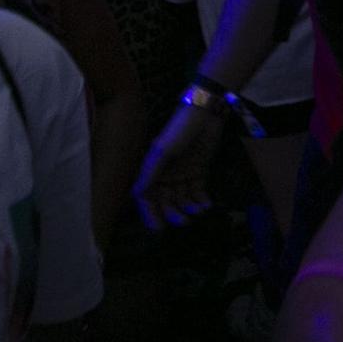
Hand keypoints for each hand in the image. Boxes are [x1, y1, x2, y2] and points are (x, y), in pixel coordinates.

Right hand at [132, 104, 224, 229]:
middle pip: (166, 201)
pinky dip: (201, 200)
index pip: (147, 197)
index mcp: (152, 171)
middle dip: (173, 213)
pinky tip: (206, 204)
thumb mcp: (162, 151)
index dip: (150, 212)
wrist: (205, 114)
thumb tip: (136, 194)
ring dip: (189, 208)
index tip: (157, 227)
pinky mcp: (199, 171)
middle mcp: (165, 175)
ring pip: (182, 198)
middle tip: (184, 221)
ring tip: (199, 211)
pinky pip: (197, 191)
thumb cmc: (179, 130)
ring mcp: (182, 174)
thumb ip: (150, 173)